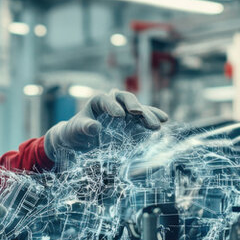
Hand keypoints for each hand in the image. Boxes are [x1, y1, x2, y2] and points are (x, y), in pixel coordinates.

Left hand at [44, 90, 167, 161]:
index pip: (107, 99)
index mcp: (98, 101)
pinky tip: (164, 120)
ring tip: (156, 124)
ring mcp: (125, 111)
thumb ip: (84, 127)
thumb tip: (94, 127)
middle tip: (138, 114)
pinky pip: (144, 117)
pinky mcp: (133, 121)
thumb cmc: (76, 132)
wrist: (80, 141)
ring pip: (138, 108)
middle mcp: (114, 102)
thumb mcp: (76, 131)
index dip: (113, 105)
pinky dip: (153, 117)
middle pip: (126, 99)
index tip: (119, 115)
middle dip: (133, 106)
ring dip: (148, 114)